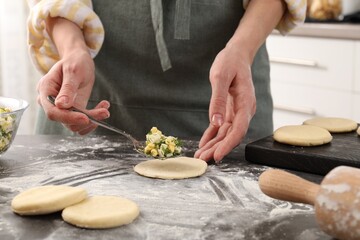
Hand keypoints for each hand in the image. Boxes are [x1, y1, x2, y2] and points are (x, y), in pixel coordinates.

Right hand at [37, 49, 109, 134]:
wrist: (79, 60)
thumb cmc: (74, 61)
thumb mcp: (73, 71)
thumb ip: (68, 88)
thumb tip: (61, 105)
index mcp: (45, 90)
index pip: (53, 111)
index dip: (68, 118)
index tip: (85, 118)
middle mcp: (51, 102)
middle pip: (64, 120)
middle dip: (85, 119)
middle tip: (104, 113)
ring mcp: (62, 108)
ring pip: (75, 124)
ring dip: (92, 120)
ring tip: (105, 108)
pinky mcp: (73, 111)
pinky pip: (82, 122)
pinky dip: (94, 118)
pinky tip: (103, 107)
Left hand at [194, 44, 255, 162]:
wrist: (237, 54)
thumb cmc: (230, 62)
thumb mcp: (220, 76)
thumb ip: (218, 100)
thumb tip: (216, 123)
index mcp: (246, 103)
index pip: (239, 129)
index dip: (228, 145)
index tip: (216, 156)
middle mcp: (244, 110)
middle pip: (231, 135)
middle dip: (217, 149)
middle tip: (202, 160)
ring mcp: (237, 111)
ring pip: (226, 133)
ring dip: (213, 145)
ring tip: (200, 155)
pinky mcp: (230, 110)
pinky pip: (221, 127)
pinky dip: (212, 135)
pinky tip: (204, 144)